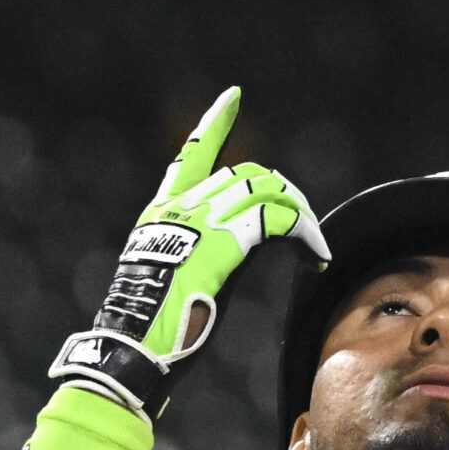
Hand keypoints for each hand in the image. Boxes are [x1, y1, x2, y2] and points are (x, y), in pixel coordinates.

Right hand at [48, 87, 328, 419]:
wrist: (133, 351)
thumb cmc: (151, 333)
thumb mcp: (172, 279)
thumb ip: (197, 255)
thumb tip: (230, 254)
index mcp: (162, 214)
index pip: (191, 155)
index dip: (214, 124)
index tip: (232, 98)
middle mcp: (180, 209)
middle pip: (247, 175)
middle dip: (284, 196)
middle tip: (304, 231)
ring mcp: (200, 224)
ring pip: (266, 193)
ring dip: (299, 216)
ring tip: (313, 248)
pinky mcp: (222, 245)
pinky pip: (277, 222)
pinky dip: (304, 235)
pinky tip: (315, 257)